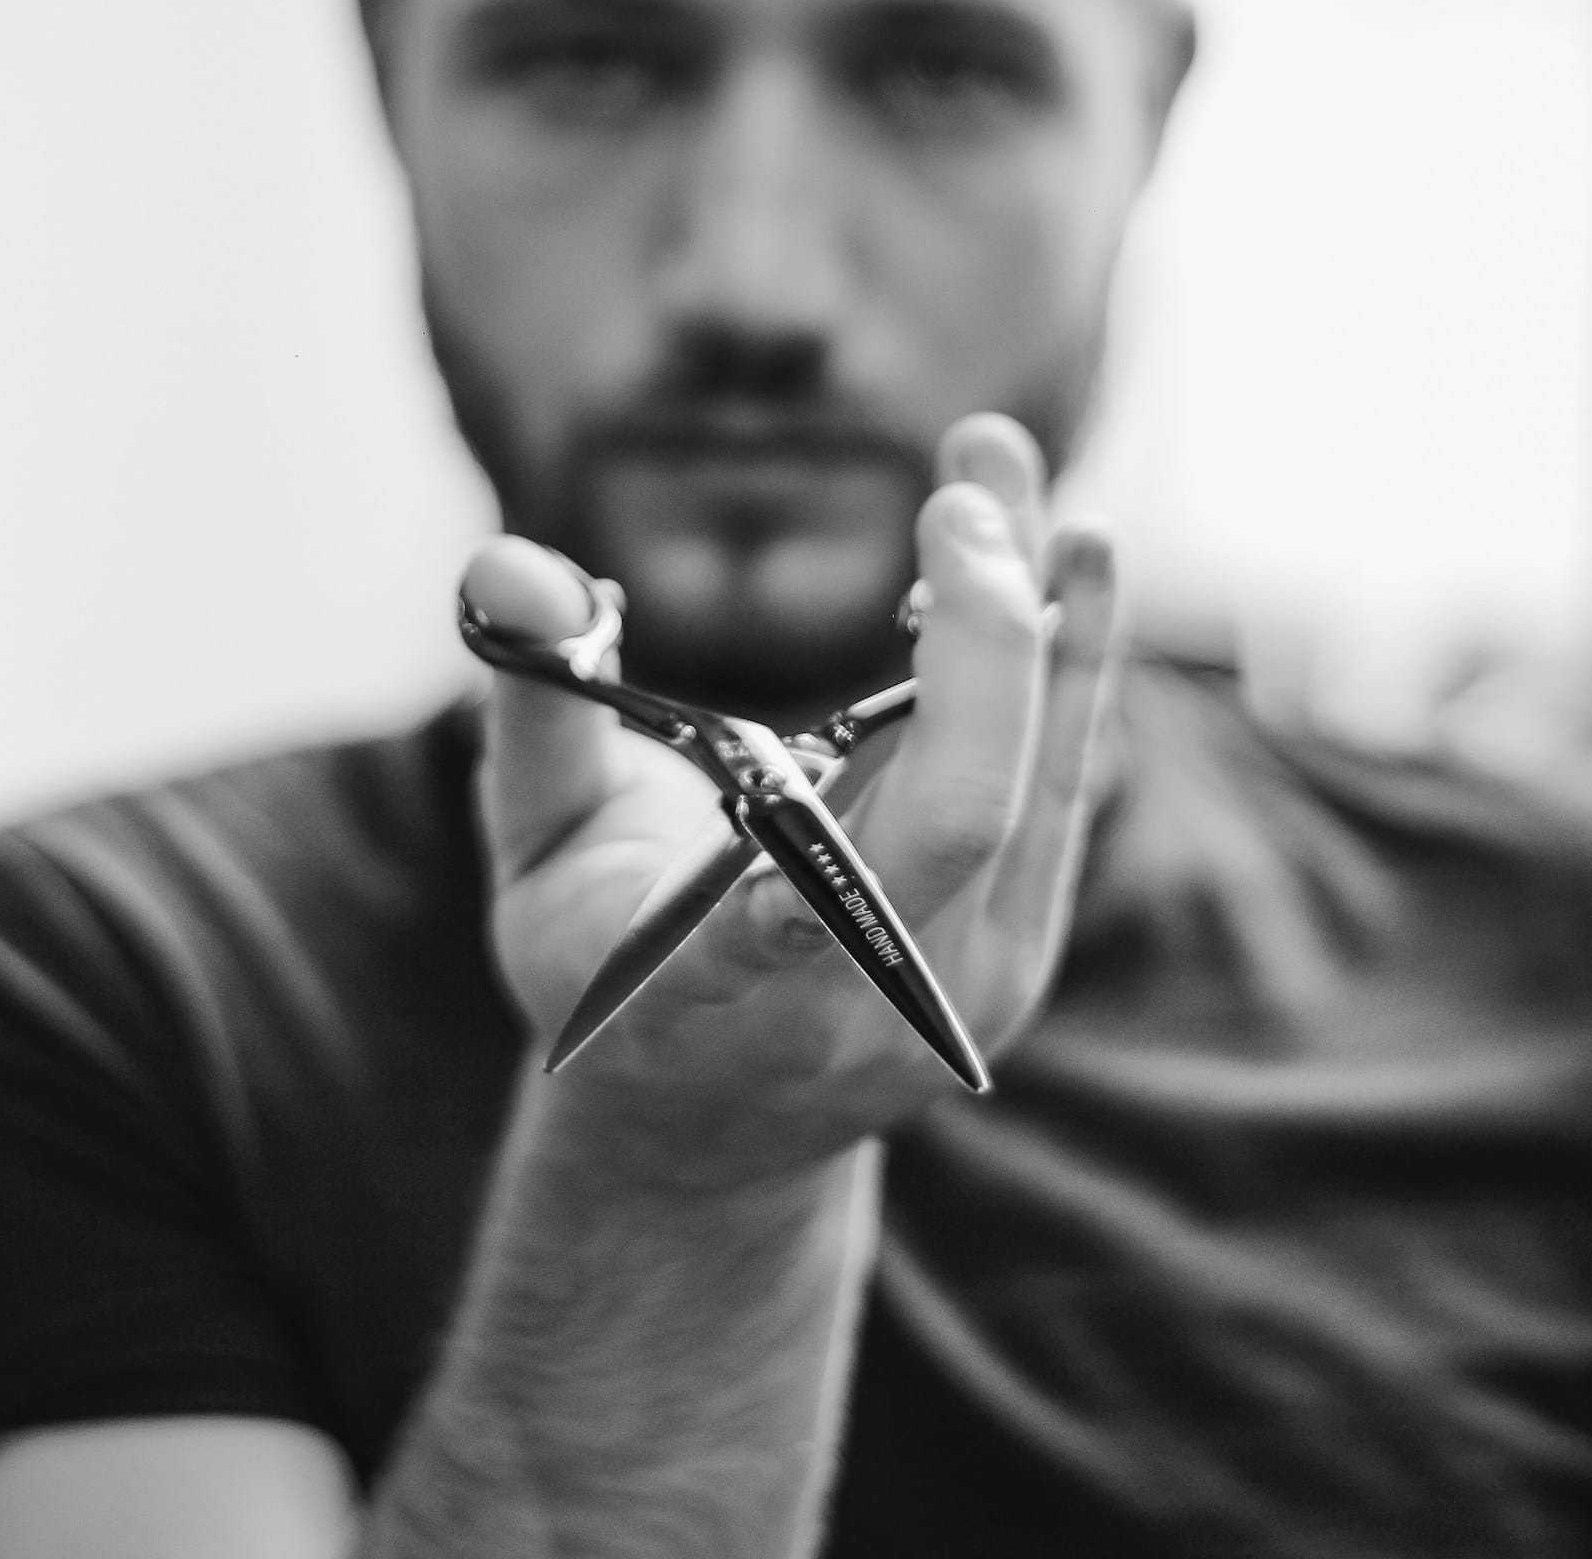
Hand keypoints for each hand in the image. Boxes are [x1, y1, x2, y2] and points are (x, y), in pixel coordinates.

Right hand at [464, 412, 1116, 1188]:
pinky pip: (1069, 780)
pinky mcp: (1021, 939)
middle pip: (963, 816)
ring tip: (994, 457)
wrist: (712, 1134)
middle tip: (955, 489)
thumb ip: (532, 710)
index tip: (906, 595)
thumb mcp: (534, 859)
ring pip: (1037, 778)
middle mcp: (862, 1000)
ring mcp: (965, 982)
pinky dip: (1073, 652)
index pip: (800, 901)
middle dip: (980, 639)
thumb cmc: (599, 973)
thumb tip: (512, 561)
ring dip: (1029, 604)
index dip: (875, 753)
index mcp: (715, 989)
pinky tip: (1080, 546)